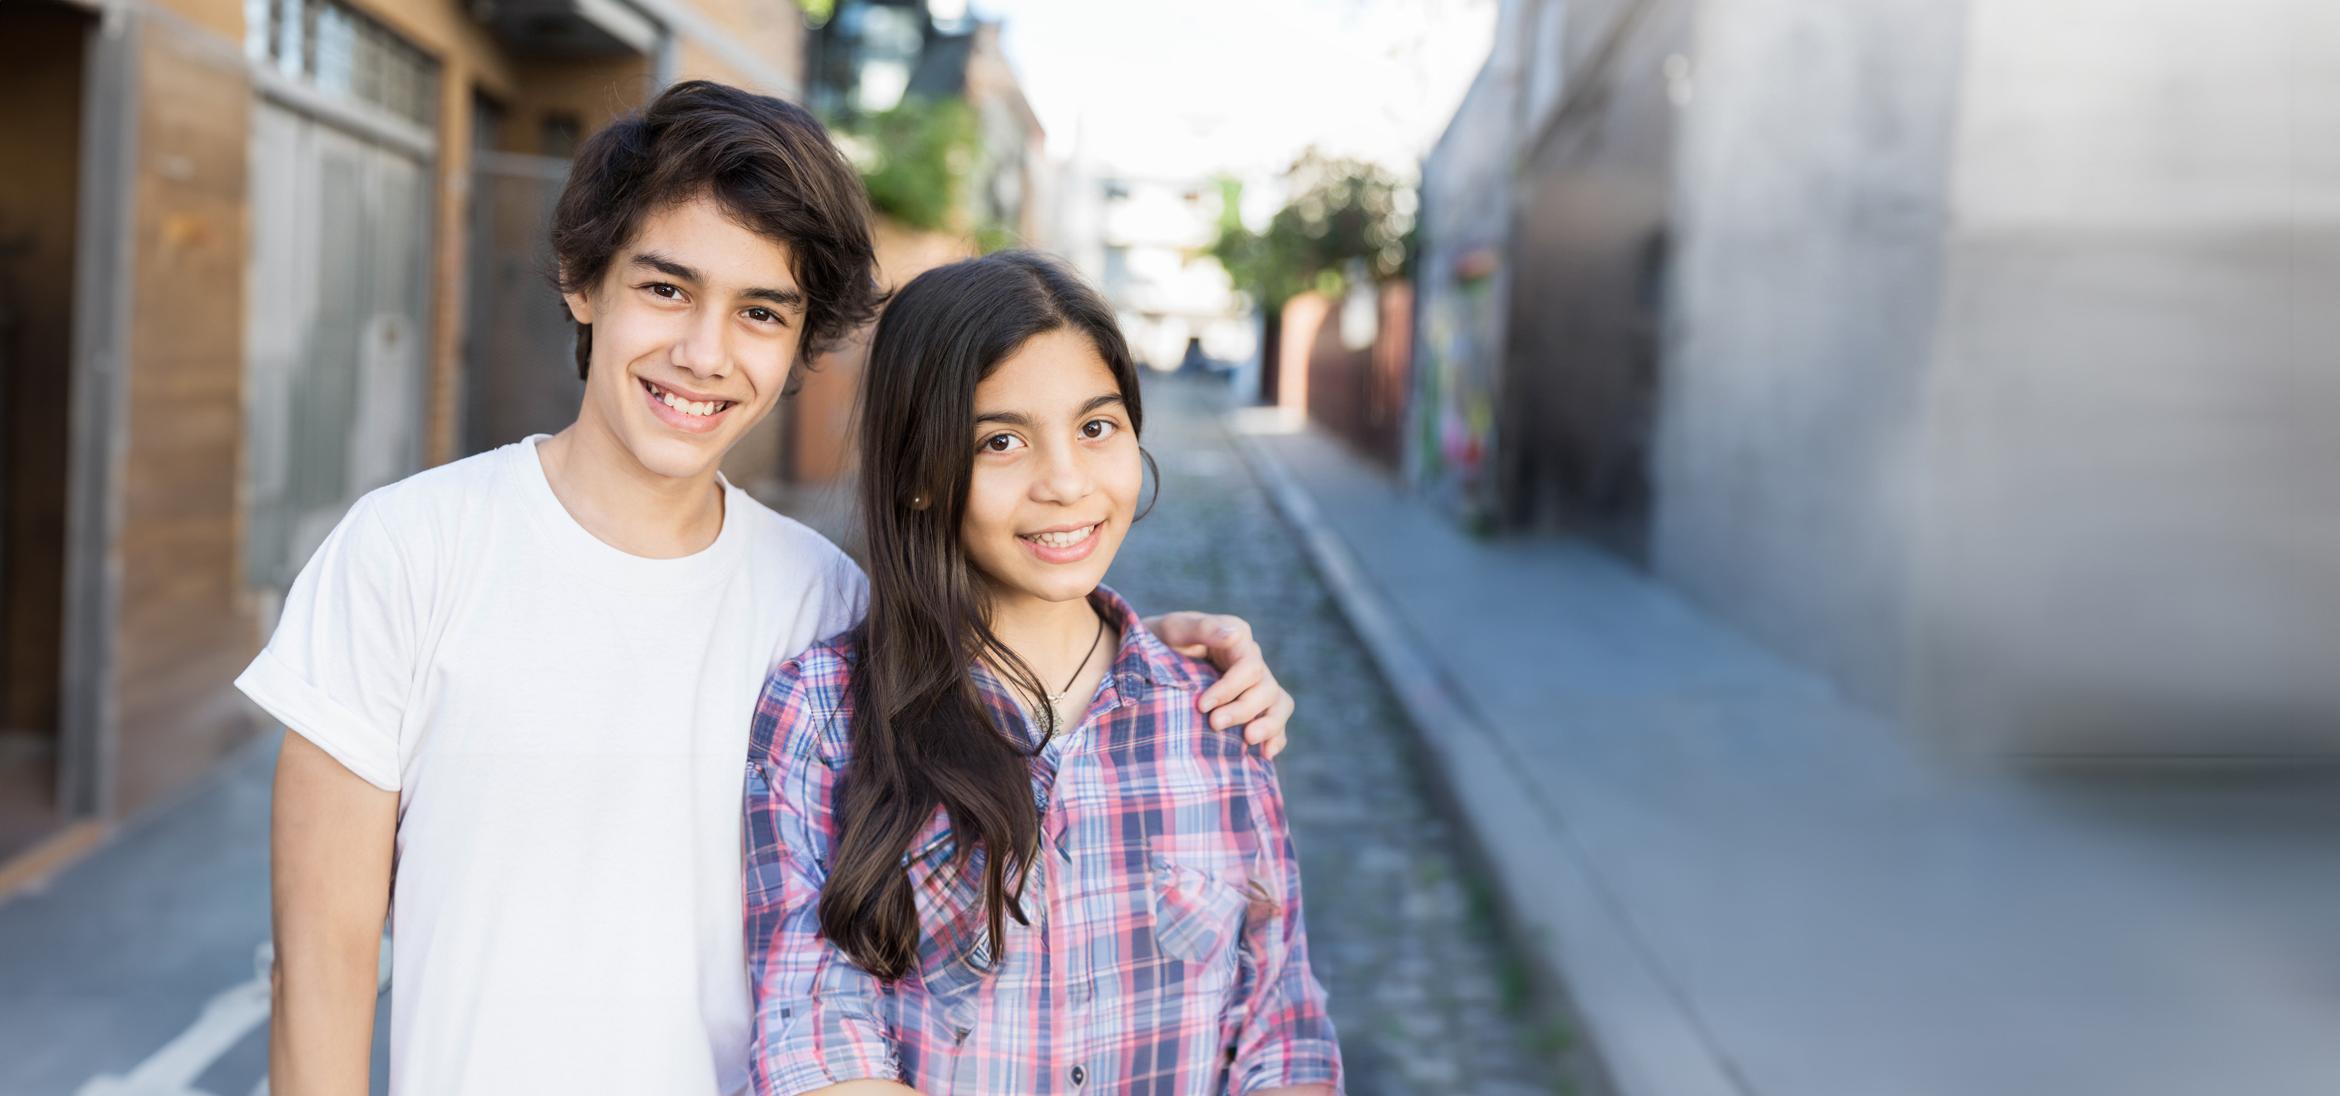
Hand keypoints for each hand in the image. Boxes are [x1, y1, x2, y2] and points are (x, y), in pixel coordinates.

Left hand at [1145, 612, 1294, 757]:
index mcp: (1237, 639)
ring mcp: (1254, 685)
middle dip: (1243, 710)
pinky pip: (1276, 721)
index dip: (1230, 689)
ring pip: (1279, 704)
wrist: (1146, 662)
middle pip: (1266, 688)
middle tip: (1214, 725)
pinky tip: (1265, 753)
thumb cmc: (1158, 642)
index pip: (1249, 667)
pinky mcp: (1252, 707)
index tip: (1202, 706)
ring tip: (1249, 740)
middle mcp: (1251, 661)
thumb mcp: (1175, 630)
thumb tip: (1234, 635)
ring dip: (1269, 725)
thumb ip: (1203, 628)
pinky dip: (1276, 737)